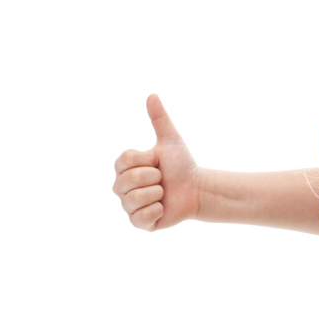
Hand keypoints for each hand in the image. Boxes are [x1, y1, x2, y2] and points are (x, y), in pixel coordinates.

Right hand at [113, 95, 201, 230]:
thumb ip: (159, 119)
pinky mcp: (139, 223)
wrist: (198, 189)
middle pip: (129, 181)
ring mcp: (128, 206)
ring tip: (163, 193)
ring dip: (157, 194)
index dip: (147, 160)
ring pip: (134, 199)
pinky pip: (141, 218)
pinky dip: (157, 211)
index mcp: (123, 168)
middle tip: (162, 179)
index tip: (157, 162)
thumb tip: (152, 95)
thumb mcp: (171, 140)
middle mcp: (120, 187)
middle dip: (154, 178)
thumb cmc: (182, 165)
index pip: (126, 160)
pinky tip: (163, 207)